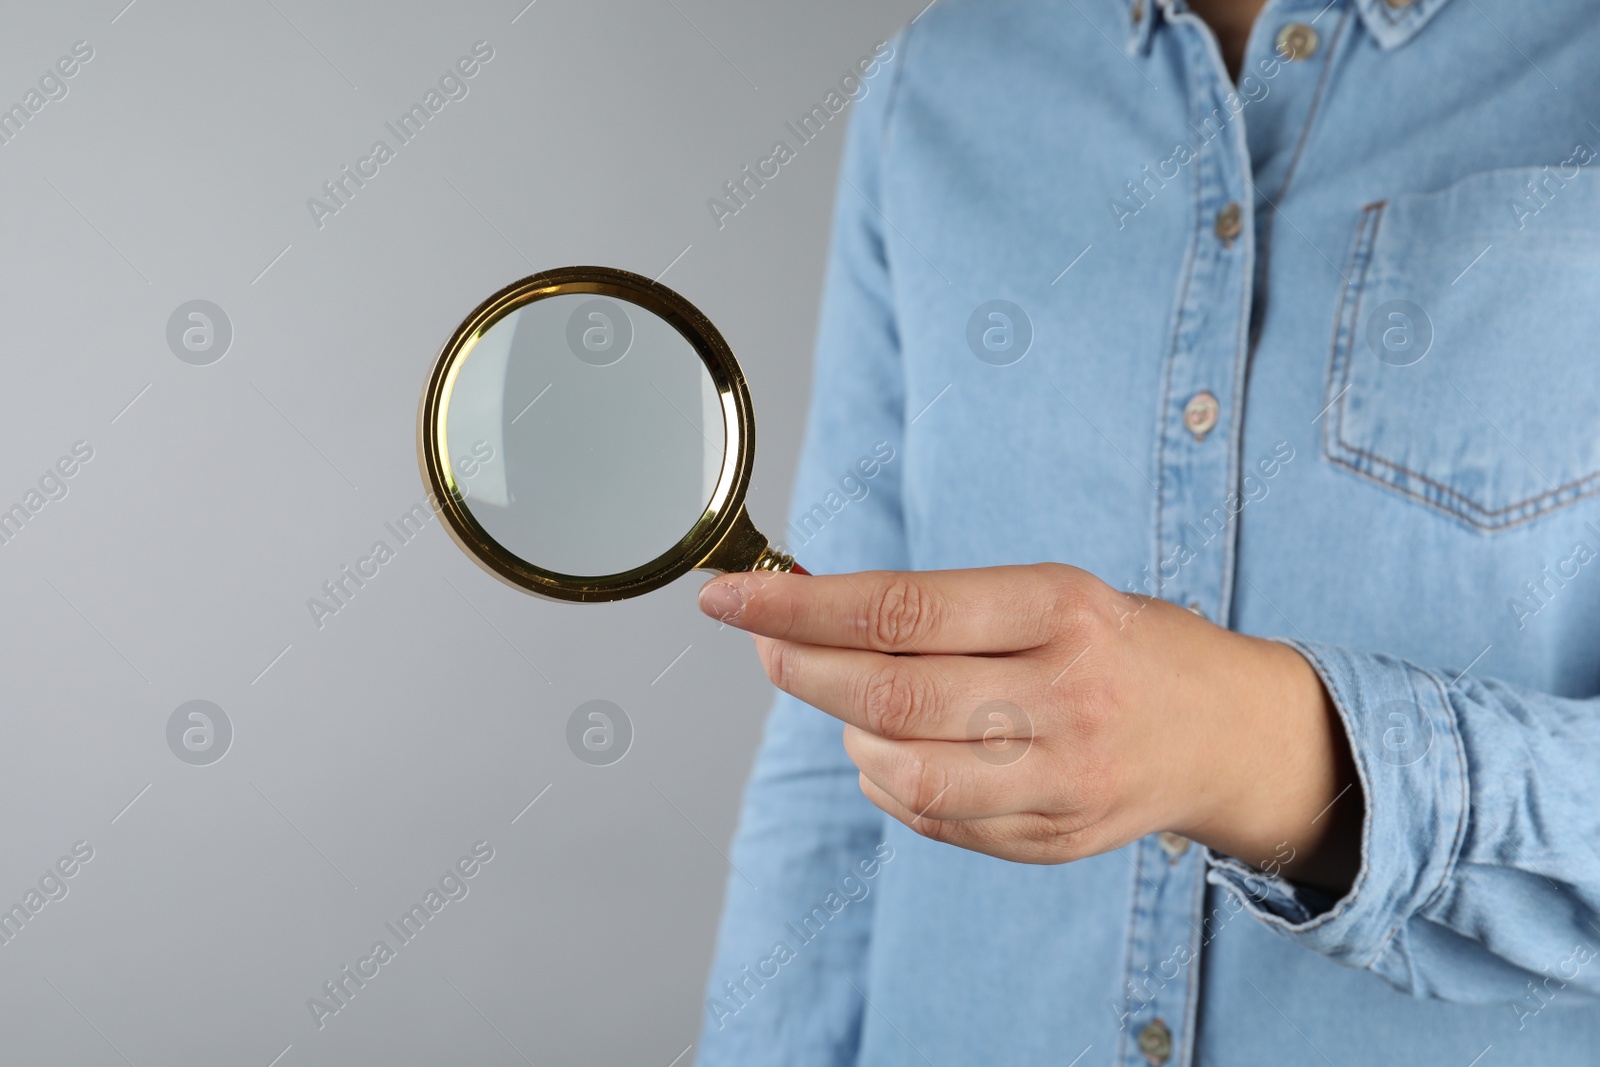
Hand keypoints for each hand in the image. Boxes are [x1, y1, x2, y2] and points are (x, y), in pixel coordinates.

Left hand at [699, 564, 1361, 892]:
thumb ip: (943, 609)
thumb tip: (809, 610)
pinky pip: (931, 817)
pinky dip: (887, 780)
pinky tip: (895, 748)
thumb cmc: (1124, 645)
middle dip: (800, 666)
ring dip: (847, 730)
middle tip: (764, 641)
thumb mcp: (1053, 593)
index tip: (733, 594)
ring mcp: (1062, 779)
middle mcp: (1066, 696)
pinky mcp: (1053, 838)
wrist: (1230, 733)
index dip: (799, 604)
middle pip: (888, 692)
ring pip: (900, 768)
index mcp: (1063, 610)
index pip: (899, 608)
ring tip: (853, 700)